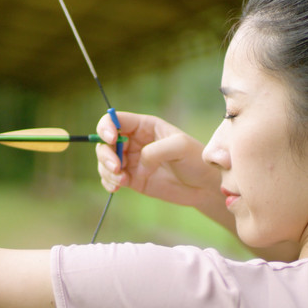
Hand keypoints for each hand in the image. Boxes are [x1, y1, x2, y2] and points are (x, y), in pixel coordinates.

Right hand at [96, 111, 220, 207]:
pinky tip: (117, 188)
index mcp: (144, 126)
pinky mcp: (131, 179)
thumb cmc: (195, 160)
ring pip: (104, 161)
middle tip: (117, 168)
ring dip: (106, 171)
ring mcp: (131, 161)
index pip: (116, 120)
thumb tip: (137, 161)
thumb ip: (155, 150)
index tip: (111, 139)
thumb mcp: (180, 147)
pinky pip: (110, 178)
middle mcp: (134, 141)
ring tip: (122, 181)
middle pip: (105, 142)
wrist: (203, 186)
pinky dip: (108, 182)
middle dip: (106, 154)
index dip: (107, 127)